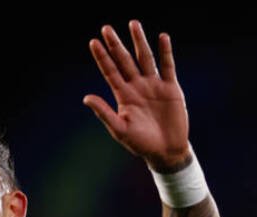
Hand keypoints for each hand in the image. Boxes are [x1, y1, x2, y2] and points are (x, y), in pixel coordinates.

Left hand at [83, 21, 190, 170]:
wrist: (166, 151)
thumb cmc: (140, 143)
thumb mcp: (120, 129)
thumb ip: (104, 112)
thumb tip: (85, 97)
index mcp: (123, 95)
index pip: (110, 72)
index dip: (102, 57)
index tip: (93, 42)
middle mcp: (137, 86)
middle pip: (125, 60)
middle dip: (116, 45)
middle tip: (106, 28)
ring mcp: (154, 85)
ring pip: (145, 58)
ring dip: (139, 41)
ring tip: (133, 24)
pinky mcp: (171, 88)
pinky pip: (168, 66)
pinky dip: (165, 52)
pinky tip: (162, 37)